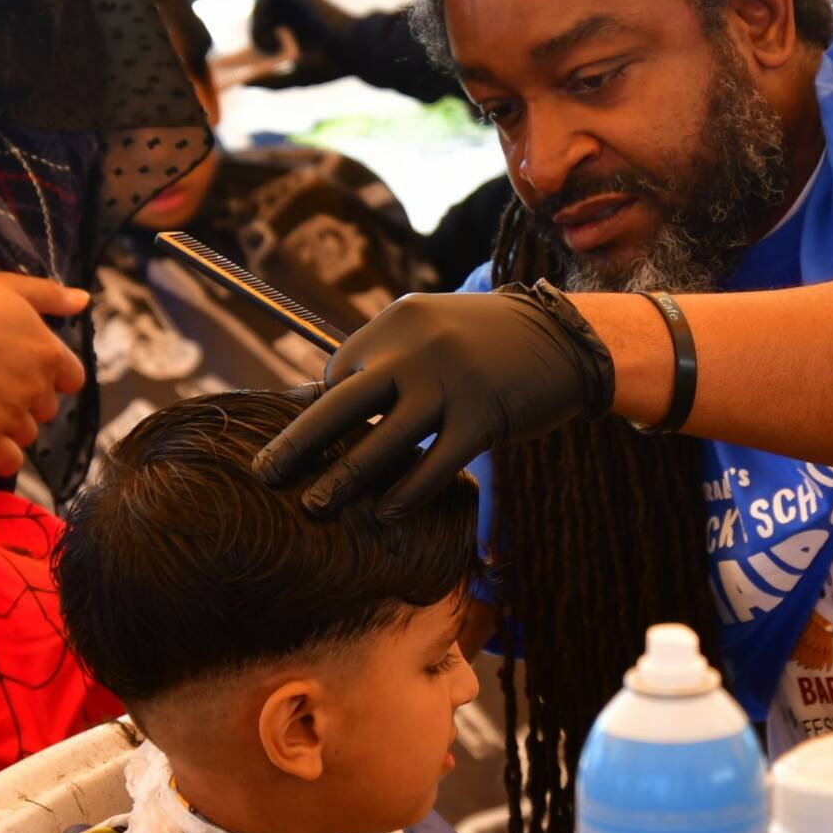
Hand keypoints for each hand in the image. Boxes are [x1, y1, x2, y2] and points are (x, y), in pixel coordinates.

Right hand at [0, 273, 87, 477]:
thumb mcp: (10, 287)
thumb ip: (51, 295)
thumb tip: (83, 300)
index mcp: (50, 354)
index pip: (72, 379)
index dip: (54, 378)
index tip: (30, 372)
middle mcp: (37, 387)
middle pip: (48, 408)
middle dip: (30, 401)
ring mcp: (11, 414)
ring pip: (27, 433)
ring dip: (13, 427)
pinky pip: (8, 462)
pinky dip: (2, 458)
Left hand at [251, 0, 360, 87]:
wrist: (354, 50)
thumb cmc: (333, 66)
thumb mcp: (297, 77)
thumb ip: (272, 81)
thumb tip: (243, 84)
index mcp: (295, 28)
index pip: (264, 22)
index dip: (258, 36)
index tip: (273, 54)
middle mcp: (294, 11)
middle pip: (259, 10)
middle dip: (256, 31)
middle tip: (273, 49)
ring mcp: (296, 0)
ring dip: (259, 16)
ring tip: (272, 34)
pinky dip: (263, 1)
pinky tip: (274, 21)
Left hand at [256, 283, 614, 518]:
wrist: (567, 335)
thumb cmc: (490, 339)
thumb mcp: (434, 326)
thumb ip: (389, 357)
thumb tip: (326, 396)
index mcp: (399, 320)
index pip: (341, 370)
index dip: (322, 410)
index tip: (310, 440)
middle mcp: (417, 347)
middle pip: (342, 404)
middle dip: (298, 444)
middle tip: (265, 474)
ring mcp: (450, 383)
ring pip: (382, 444)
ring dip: (344, 480)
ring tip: (315, 506)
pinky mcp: (481, 418)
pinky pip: (432, 467)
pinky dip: (406, 494)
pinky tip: (388, 513)